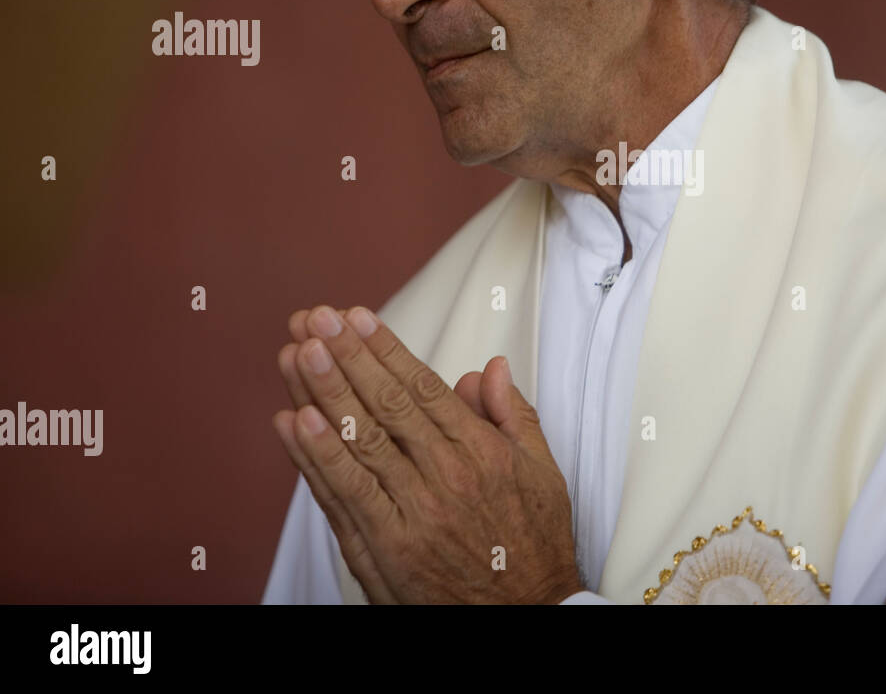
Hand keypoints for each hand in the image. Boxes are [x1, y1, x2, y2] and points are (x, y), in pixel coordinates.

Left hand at [272, 305, 583, 603]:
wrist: (527, 617)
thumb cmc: (533, 545)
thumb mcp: (542, 472)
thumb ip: (514, 416)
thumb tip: (489, 370)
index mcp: (482, 452)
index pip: (424, 387)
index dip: (385, 349)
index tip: (357, 317)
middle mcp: (447, 477)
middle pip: (387, 404)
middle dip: (346, 356)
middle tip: (315, 318)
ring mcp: (414, 513)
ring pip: (360, 441)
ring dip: (323, 393)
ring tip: (297, 353)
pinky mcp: (387, 549)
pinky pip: (345, 494)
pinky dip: (316, 457)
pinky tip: (294, 422)